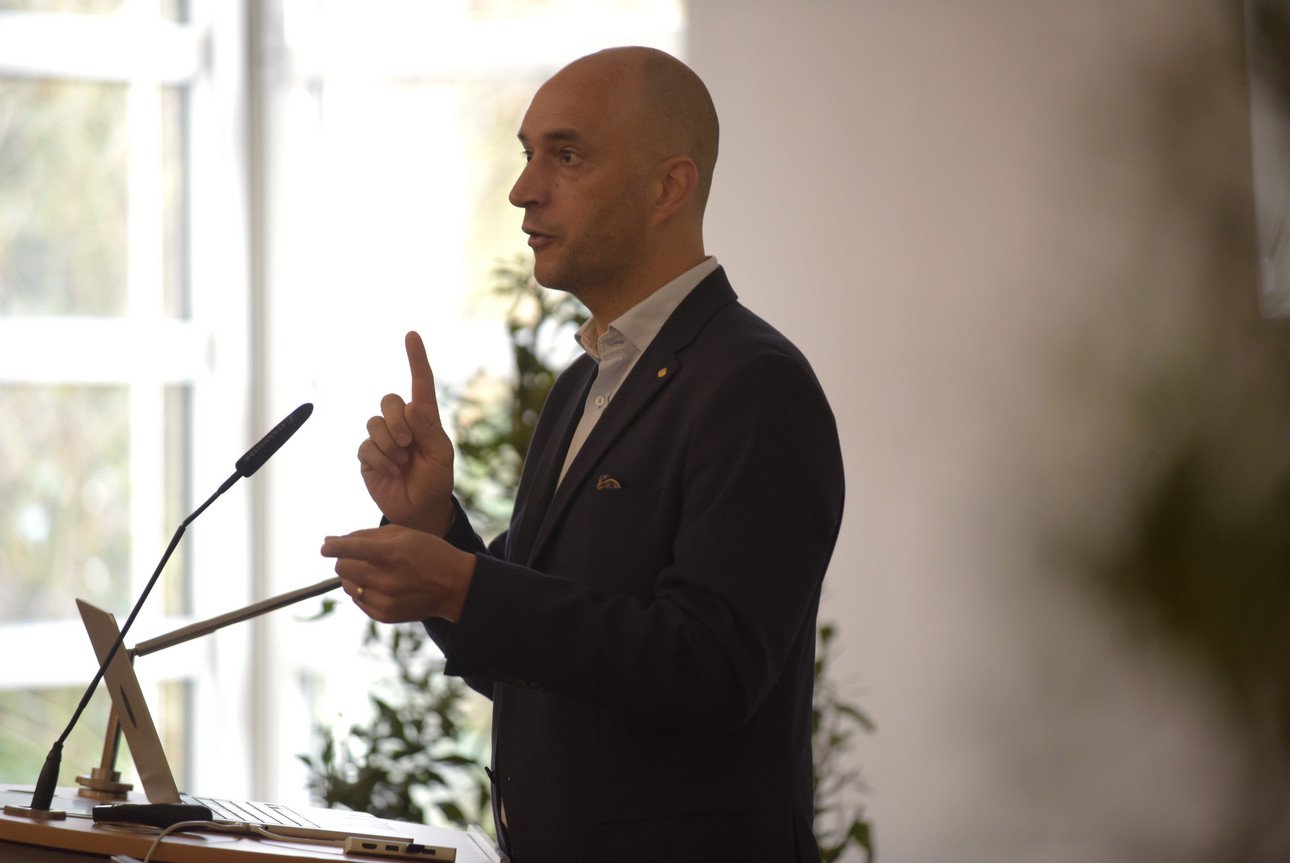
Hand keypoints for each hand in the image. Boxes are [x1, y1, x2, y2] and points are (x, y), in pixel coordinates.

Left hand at [321, 524, 475, 622]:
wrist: (455, 586)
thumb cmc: (428, 552)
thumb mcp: (403, 534)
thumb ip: (365, 535)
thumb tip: (329, 540)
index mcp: (393, 554)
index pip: (350, 549)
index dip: (333, 546)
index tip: (326, 546)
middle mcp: (387, 579)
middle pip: (342, 568)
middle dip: (345, 559)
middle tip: (360, 557)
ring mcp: (385, 601)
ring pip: (347, 586)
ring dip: (354, 576)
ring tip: (376, 572)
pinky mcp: (384, 616)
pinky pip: (358, 601)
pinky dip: (364, 591)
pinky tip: (382, 585)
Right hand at [359, 331, 455, 534]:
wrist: (420, 510)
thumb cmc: (436, 480)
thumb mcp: (441, 456)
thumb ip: (428, 430)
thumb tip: (411, 406)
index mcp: (424, 419)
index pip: (420, 384)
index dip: (416, 359)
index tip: (412, 335)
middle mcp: (401, 424)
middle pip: (389, 401)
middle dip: (397, 421)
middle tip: (409, 444)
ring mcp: (382, 439)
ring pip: (374, 424)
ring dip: (390, 444)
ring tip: (402, 462)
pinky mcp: (368, 456)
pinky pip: (367, 446)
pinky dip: (381, 459)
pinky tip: (391, 471)